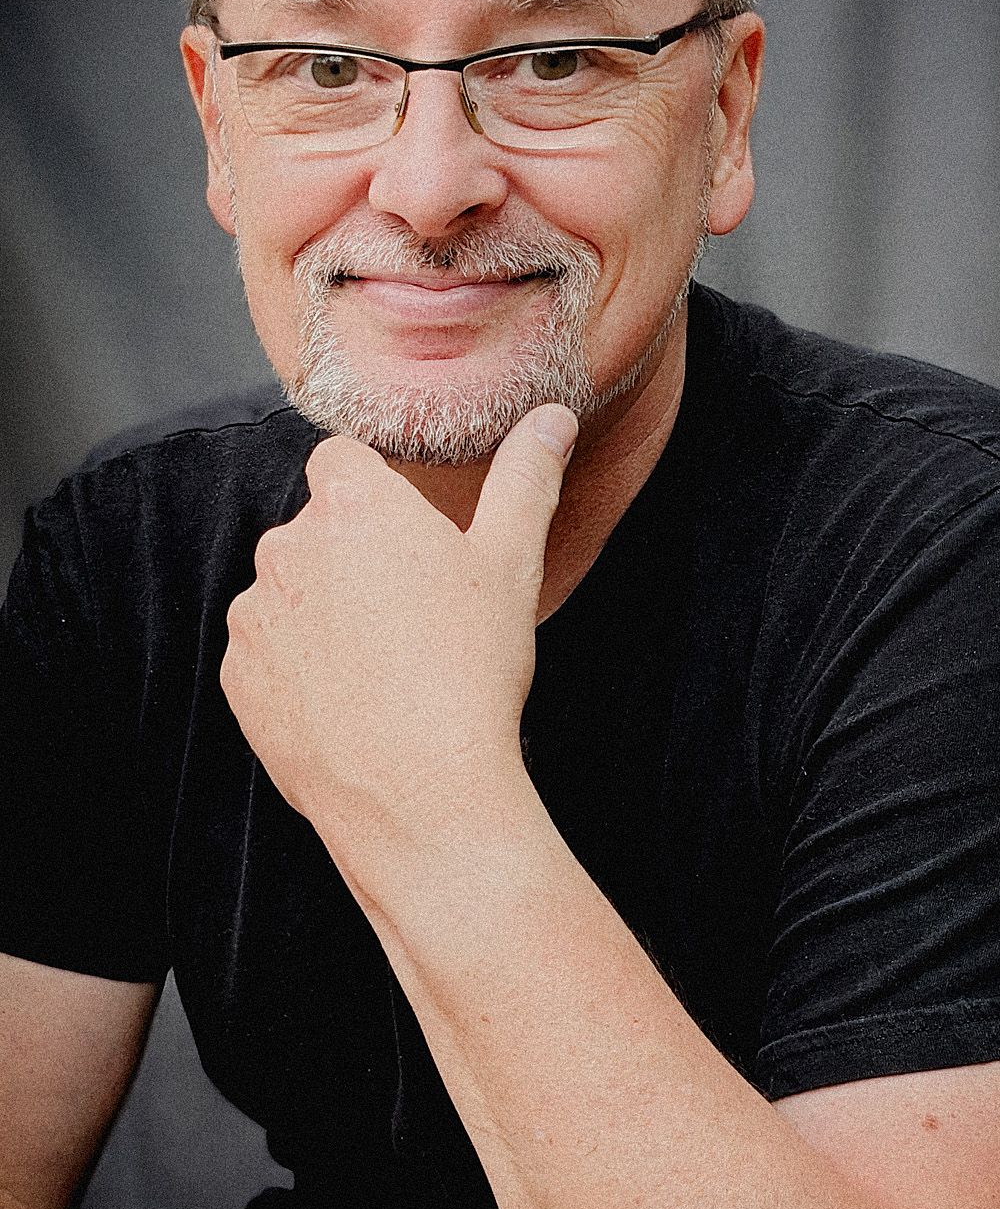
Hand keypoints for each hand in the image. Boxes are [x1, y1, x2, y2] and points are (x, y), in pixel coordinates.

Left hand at [220, 403, 577, 877]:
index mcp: (352, 505)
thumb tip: (553, 417)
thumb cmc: (470, 669)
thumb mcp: (511, 563)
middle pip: (318, 528)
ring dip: (323, 611)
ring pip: (290, 591)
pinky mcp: (238, 676)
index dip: (375, 490)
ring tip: (385, 664)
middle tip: (414, 611)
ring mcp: (255, 614)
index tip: (408, 534)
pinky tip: (351, 700)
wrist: (418, 792)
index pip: (341, 459)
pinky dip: (298, 667)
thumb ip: (526, 478)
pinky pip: (267, 652)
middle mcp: (288, 546)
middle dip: (354, 556)